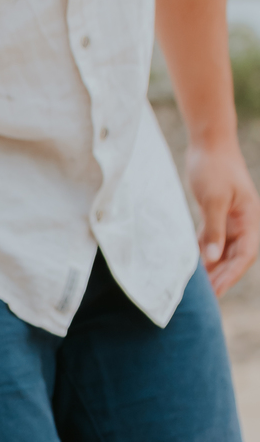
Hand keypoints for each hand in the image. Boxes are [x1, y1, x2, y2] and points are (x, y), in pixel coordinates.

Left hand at [187, 137, 259, 295]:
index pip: (245, 255)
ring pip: (223, 252)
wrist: (208, 141)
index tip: (217, 293)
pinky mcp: (216, 216)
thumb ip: (214, 231)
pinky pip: (212, 242)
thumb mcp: (213, 200)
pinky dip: (204, 255)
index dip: (232, 276)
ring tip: (197, 290)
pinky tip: (192, 269)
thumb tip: (214, 260)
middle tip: (205, 299)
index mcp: (250, 218)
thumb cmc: (213, 167)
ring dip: (212, 270)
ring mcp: (230, 219)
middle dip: (221, 278)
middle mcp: (243, 221)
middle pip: (235, 258)